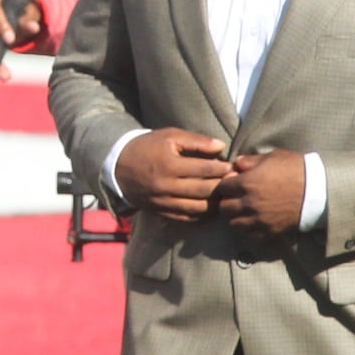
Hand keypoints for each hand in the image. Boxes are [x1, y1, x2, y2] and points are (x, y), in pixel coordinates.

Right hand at [113, 128, 231, 221]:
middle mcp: (166, 186)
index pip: (204, 169)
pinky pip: (186, 218)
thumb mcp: (170, 136)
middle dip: (222, 187)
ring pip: (197, 208)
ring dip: (215, 204)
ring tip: (226, 196)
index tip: (233, 167)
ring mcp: (163, 202)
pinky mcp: (161, 212)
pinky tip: (212, 209)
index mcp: (169, 165)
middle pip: (203, 190)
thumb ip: (196, 141)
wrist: (119, 166)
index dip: (222, 168)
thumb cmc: (148, 146)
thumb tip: (221, 146)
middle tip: (236, 183)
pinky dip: (202, 216)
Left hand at [214, 151, 304, 237]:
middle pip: (224, 208)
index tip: (231, 184)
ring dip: (235, 217)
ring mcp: (258, 219)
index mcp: (247, 183)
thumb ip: (250, 160)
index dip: (226, 184)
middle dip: (227, 201)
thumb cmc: (295, 169)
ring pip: (233, 224)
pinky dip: (247, 230)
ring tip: (243, 212)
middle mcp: (249, 203)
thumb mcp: (272, 157)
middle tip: (235, 198)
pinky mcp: (268, 231)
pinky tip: (253, 222)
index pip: (222, 187)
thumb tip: (235, 164)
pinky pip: (248, 235)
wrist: (317, 190)